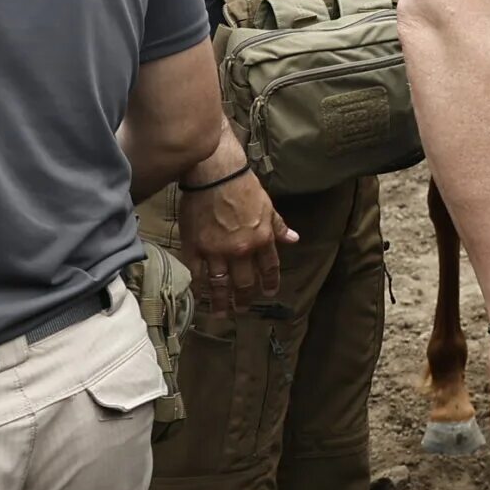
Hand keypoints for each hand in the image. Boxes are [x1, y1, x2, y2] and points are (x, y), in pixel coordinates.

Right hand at [177, 151, 295, 315]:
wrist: (216, 175)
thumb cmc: (244, 186)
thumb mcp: (268, 206)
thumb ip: (279, 227)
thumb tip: (294, 239)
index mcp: (262, 239)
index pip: (268, 268)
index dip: (268, 282)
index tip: (268, 293)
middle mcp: (242, 250)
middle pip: (244, 282)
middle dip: (244, 298)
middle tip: (243, 309)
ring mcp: (217, 251)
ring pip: (220, 284)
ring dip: (222, 302)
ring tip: (222, 314)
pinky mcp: (195, 248)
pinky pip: (198, 274)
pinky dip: (200, 287)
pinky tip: (201, 296)